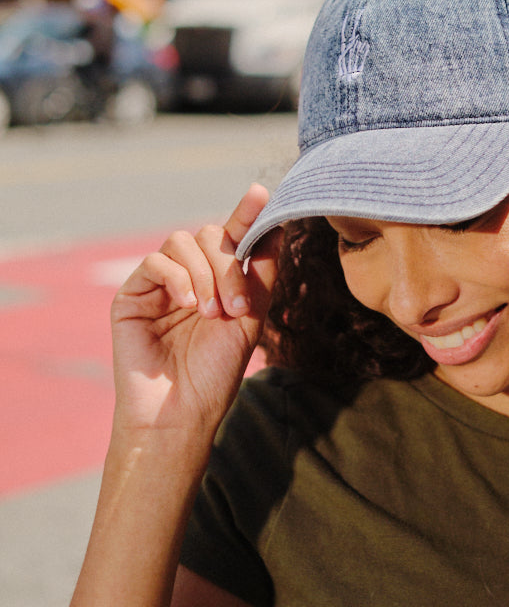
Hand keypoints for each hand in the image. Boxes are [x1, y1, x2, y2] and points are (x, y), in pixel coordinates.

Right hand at [110, 184, 279, 440]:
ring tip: (212, 313)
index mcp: (219, 279)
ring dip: (205, 273)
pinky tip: (188, 305)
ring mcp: (160, 283)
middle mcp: (190, 275)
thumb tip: (277, 224)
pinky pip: (156, 261)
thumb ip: (260, 271)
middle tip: (235, 305)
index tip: (262, 194)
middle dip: (228, 264)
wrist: (181, 412)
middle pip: (209, 235)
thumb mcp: (250, 318)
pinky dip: (177, 278)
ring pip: (183, 242)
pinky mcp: (133, 294)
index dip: (247, 213)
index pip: (233, 236)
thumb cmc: (216, 372)